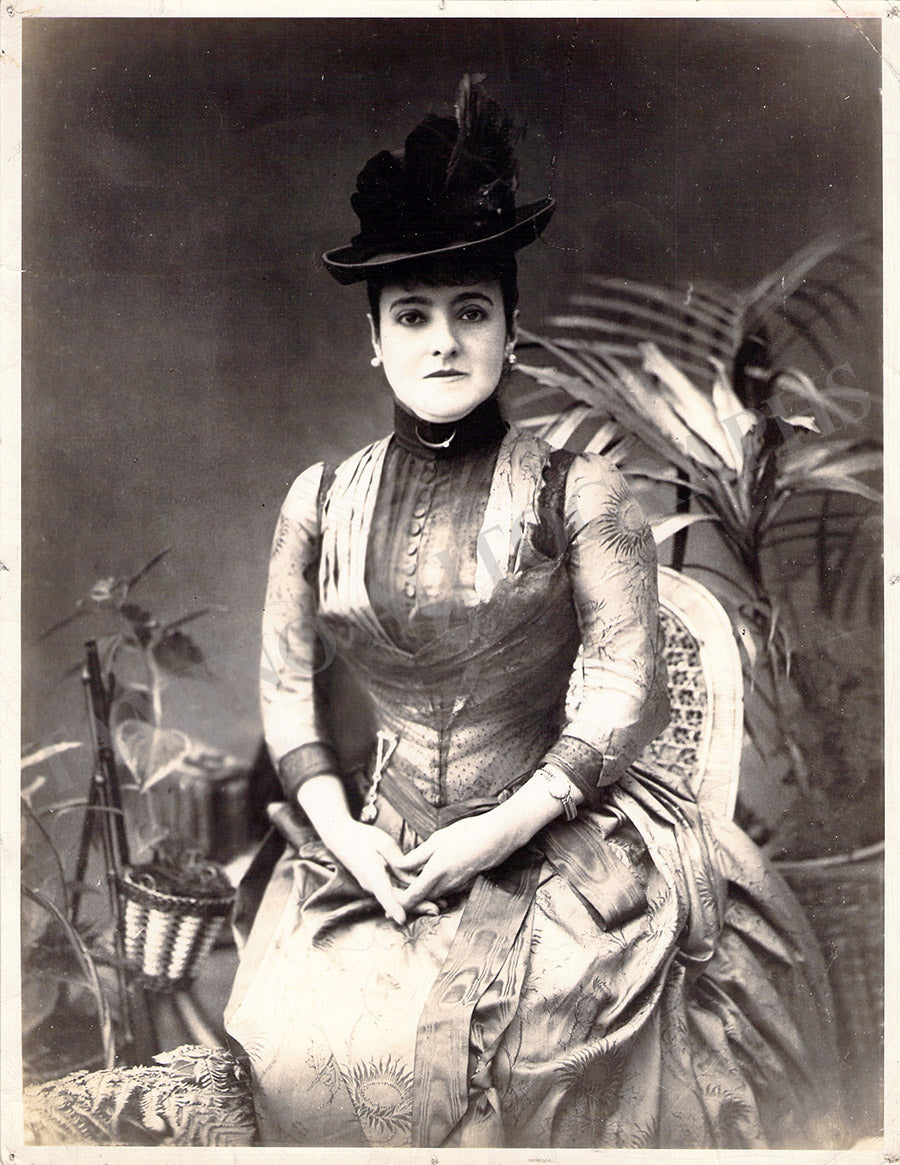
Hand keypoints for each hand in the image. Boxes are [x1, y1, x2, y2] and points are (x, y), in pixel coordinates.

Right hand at [319, 819, 440, 925]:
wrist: (341, 838)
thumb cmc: (361, 838)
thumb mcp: (382, 843)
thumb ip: (398, 861)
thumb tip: (411, 875)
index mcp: (372, 873)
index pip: (384, 893)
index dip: (394, 907)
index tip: (403, 919)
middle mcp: (372, 884)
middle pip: (396, 899)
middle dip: (417, 905)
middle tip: (437, 909)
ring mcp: (374, 886)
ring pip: (396, 897)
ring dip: (415, 902)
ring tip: (436, 905)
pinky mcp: (377, 883)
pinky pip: (393, 892)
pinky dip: (408, 895)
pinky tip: (423, 896)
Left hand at [391, 813, 519, 913]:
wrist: (498, 837)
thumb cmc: (468, 833)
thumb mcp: (438, 839)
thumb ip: (417, 856)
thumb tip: (397, 864)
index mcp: (436, 871)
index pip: (413, 895)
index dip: (399, 901)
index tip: (387, 900)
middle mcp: (446, 884)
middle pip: (422, 899)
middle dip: (407, 900)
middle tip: (392, 895)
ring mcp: (457, 885)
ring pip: (433, 895)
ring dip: (420, 895)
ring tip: (406, 888)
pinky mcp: (464, 883)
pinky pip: (445, 891)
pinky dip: (434, 889)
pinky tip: (429, 880)